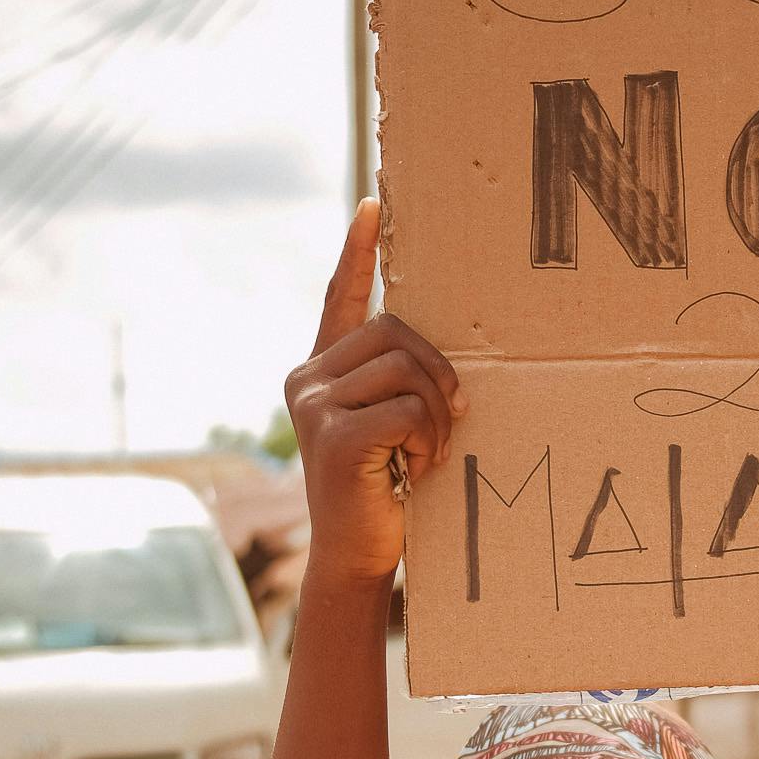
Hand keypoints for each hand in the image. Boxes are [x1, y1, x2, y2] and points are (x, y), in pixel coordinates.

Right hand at [284, 201, 465, 586]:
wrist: (355, 555)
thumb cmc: (383, 491)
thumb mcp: (389, 427)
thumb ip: (397, 384)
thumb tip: (440, 358)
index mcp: (323, 370)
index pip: (340, 297)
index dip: (358, 251)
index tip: (375, 204)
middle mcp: (309, 378)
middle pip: (395, 331)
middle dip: (437, 373)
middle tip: (450, 420)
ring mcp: (315, 404)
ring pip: (405, 368)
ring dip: (436, 412)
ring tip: (429, 452)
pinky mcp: (332, 435)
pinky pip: (406, 409)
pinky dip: (427, 438)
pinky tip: (417, 467)